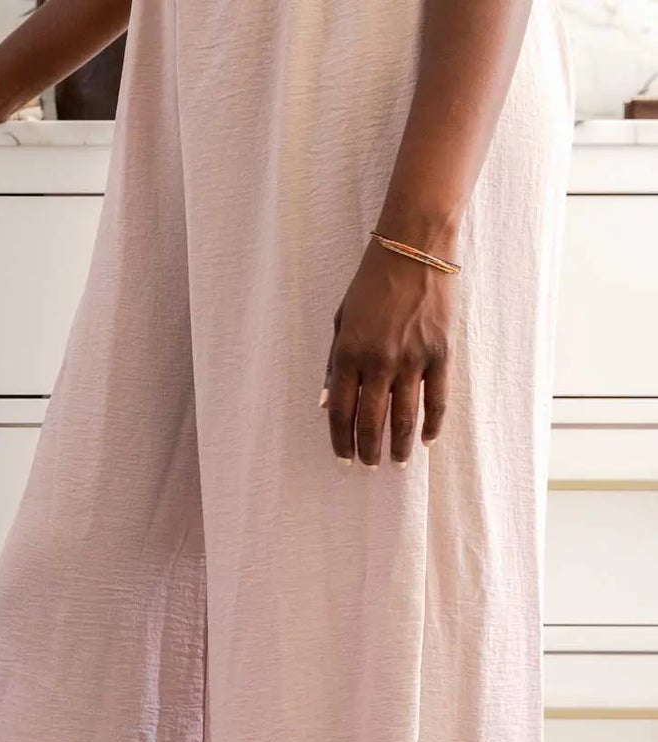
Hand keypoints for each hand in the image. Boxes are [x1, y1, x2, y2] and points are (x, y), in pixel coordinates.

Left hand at [323, 239, 455, 467]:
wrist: (415, 249)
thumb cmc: (372, 282)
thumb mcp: (341, 321)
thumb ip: (335, 365)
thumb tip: (328, 404)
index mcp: (349, 355)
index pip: (341, 412)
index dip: (341, 440)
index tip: (343, 457)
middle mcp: (379, 362)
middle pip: (372, 421)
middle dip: (368, 450)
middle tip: (369, 465)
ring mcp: (412, 359)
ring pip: (405, 417)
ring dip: (400, 445)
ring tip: (398, 462)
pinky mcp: (441, 353)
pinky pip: (437, 398)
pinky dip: (432, 423)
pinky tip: (428, 440)